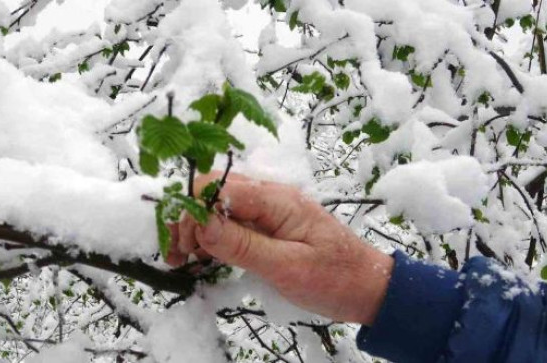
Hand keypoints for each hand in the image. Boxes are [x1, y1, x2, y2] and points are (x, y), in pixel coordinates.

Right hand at [166, 172, 393, 325]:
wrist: (369, 287)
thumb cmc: (335, 278)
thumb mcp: (287, 266)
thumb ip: (243, 245)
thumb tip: (200, 223)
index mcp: (275, 200)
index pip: (218, 187)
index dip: (194, 212)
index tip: (186, 247)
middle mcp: (269, 198)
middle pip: (214, 193)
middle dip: (189, 220)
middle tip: (178, 256)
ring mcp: (269, 211)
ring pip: (219, 207)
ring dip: (197, 229)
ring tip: (183, 259)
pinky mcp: (269, 227)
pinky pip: (232, 223)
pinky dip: (212, 237)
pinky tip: (203, 257)